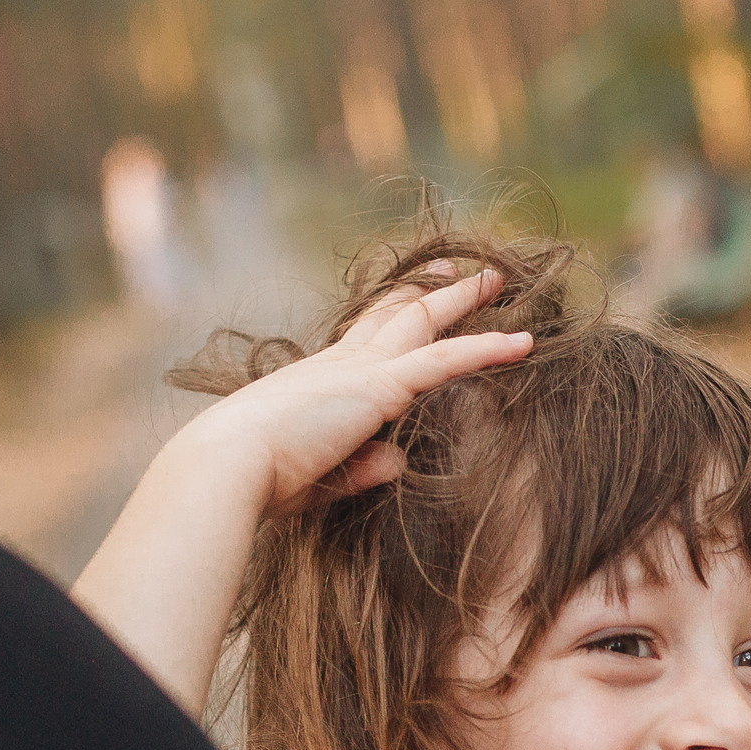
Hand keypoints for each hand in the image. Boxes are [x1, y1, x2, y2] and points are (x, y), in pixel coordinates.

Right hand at [198, 267, 531, 516]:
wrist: (228, 467)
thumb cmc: (258, 479)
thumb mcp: (319, 475)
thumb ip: (361, 468)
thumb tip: (399, 460)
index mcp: (321, 382)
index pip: (366, 337)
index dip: (392, 313)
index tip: (415, 295)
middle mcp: (341, 364)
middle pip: (398, 315)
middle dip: (434, 292)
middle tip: (462, 270)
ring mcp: (360, 371)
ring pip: (425, 323)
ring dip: (465, 302)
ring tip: (499, 281)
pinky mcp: (378, 387)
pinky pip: (444, 361)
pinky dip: (486, 349)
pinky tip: (522, 342)